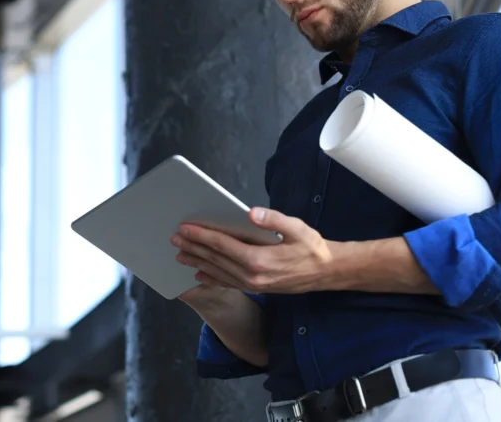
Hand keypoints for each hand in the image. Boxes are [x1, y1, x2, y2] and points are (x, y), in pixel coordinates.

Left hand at [171, 207, 335, 293]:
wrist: (326, 272)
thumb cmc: (311, 247)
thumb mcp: (296, 227)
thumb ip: (272, 219)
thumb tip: (250, 212)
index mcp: (259, 259)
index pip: (222, 245)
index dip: (201, 235)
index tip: (184, 228)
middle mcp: (252, 276)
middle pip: (215, 259)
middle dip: (193, 247)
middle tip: (174, 238)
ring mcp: (252, 285)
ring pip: (218, 272)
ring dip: (197, 262)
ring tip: (180, 254)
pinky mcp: (255, 288)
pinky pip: (227, 283)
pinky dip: (211, 277)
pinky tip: (199, 273)